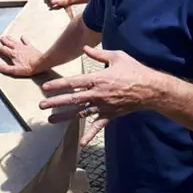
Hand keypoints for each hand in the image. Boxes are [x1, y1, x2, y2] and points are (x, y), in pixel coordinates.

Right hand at [0, 35, 42, 76]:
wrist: (40, 63)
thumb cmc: (28, 67)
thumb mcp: (15, 71)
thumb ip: (6, 69)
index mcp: (13, 54)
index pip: (3, 50)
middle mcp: (17, 49)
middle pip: (9, 43)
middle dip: (4, 41)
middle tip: (1, 38)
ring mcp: (24, 47)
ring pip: (15, 41)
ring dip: (11, 39)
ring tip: (7, 36)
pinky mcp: (30, 47)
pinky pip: (26, 41)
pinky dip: (24, 39)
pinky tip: (22, 36)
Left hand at [38, 46, 159, 145]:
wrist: (151, 89)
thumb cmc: (134, 70)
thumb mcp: (117, 56)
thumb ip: (99, 54)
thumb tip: (85, 48)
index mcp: (98, 79)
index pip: (74, 83)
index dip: (58, 85)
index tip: (45, 88)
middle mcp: (98, 94)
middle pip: (73, 99)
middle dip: (55, 102)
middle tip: (41, 105)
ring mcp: (103, 106)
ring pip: (80, 113)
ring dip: (65, 117)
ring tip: (51, 120)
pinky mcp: (110, 115)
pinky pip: (98, 126)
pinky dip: (90, 135)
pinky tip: (81, 144)